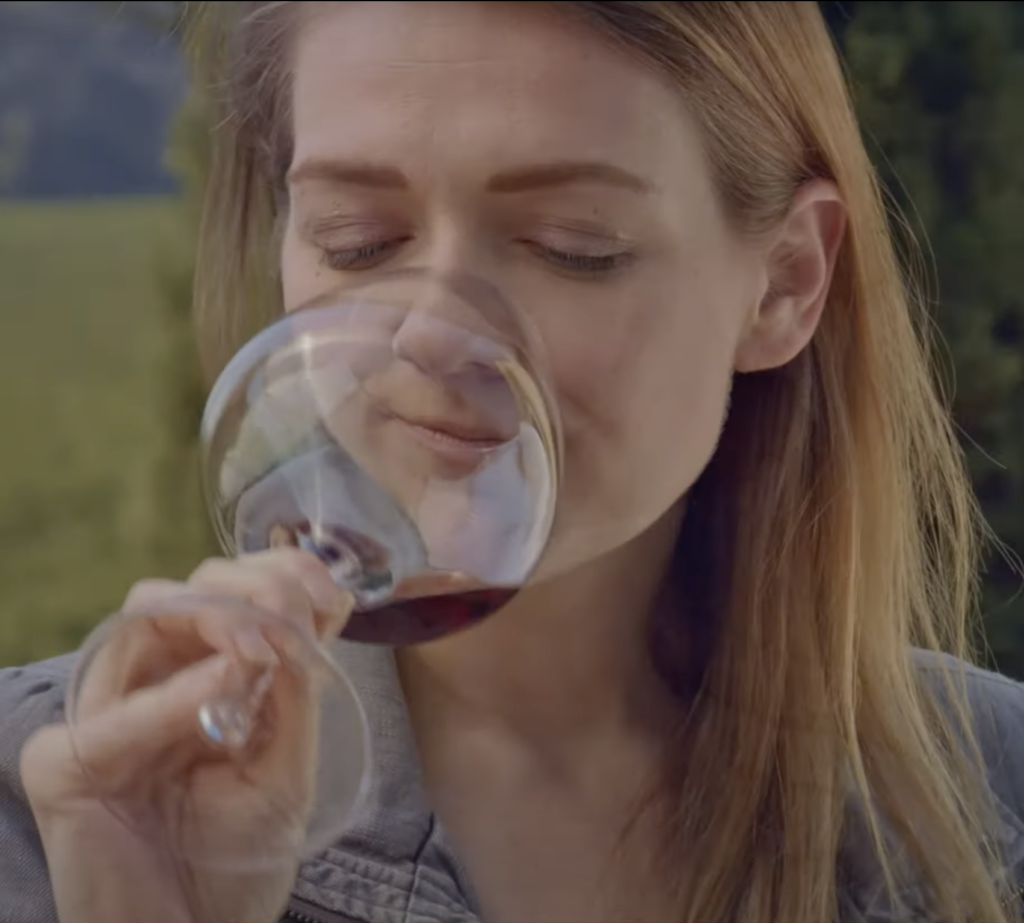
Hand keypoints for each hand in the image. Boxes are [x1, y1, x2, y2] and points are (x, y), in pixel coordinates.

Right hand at [21, 549, 352, 922]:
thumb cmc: (238, 858)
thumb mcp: (287, 766)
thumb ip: (292, 695)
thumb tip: (300, 619)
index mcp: (205, 678)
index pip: (235, 595)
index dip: (283, 575)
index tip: (331, 595)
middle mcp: (154, 682)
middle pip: (193, 588)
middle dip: (257, 585)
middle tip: (301, 615)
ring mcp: (107, 714)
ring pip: (146, 616)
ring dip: (220, 617)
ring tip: (266, 646)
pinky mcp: (68, 764)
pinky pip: (119, 713)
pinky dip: (177, 693)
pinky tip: (229, 683)